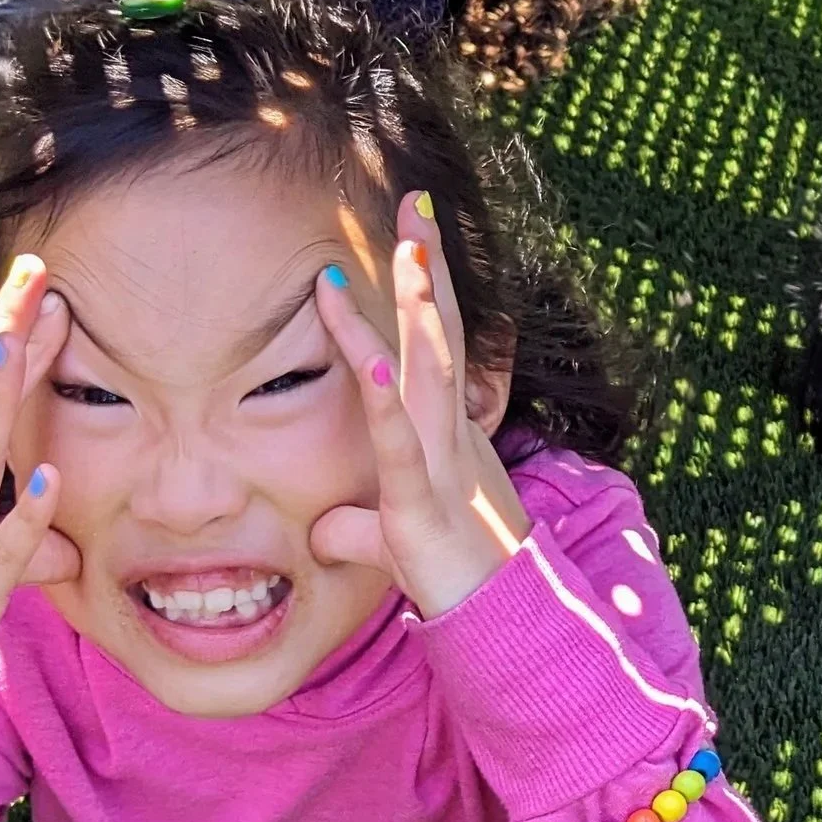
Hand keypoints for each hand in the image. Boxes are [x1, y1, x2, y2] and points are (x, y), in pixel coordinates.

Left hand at [308, 194, 530, 618]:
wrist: (500, 620)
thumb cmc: (456, 577)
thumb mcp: (397, 541)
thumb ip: (356, 526)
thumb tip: (322, 530)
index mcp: (448, 431)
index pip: (437, 343)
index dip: (428, 285)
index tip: (413, 230)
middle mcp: (451, 433)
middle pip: (440, 334)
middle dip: (428, 267)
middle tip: (417, 200)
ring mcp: (440, 462)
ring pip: (429, 371)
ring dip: (417, 309)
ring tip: (404, 252)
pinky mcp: (421, 501)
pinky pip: (400, 442)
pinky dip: (383, 398)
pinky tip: (369, 358)